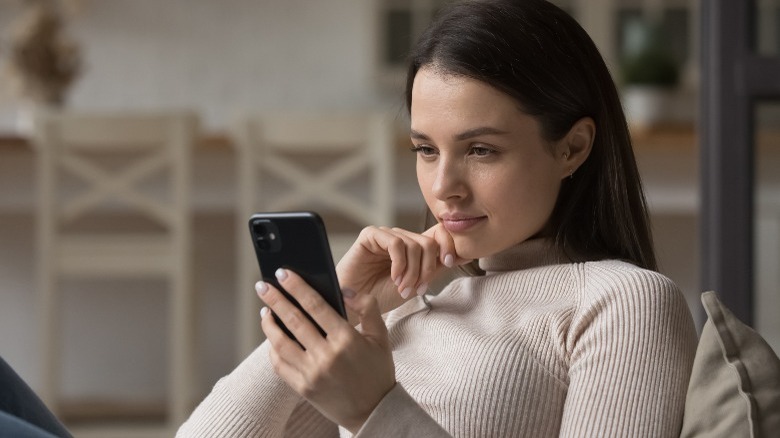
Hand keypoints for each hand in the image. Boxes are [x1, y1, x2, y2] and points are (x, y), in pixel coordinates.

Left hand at [258, 268, 394, 433]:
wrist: (373, 412)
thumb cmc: (377, 371)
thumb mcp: (380, 336)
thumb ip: (367, 307)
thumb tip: (344, 289)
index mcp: (346, 339)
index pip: (315, 306)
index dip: (297, 287)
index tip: (283, 273)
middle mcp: (327, 356)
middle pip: (293, 320)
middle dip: (275, 299)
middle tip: (262, 285)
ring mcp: (312, 373)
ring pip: (280, 343)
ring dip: (269, 323)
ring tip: (265, 309)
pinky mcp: (302, 387)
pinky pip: (280, 365)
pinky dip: (272, 348)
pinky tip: (272, 337)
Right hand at [336, 223, 469, 314]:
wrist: (354, 306)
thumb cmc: (380, 296)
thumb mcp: (416, 283)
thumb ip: (435, 268)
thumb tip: (462, 255)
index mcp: (413, 247)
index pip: (439, 234)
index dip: (449, 245)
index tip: (450, 263)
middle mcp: (401, 238)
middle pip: (429, 242)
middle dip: (427, 269)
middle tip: (416, 289)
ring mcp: (386, 235)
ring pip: (414, 245)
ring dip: (412, 271)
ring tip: (403, 288)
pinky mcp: (370, 236)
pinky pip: (396, 243)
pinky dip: (400, 264)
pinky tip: (394, 278)